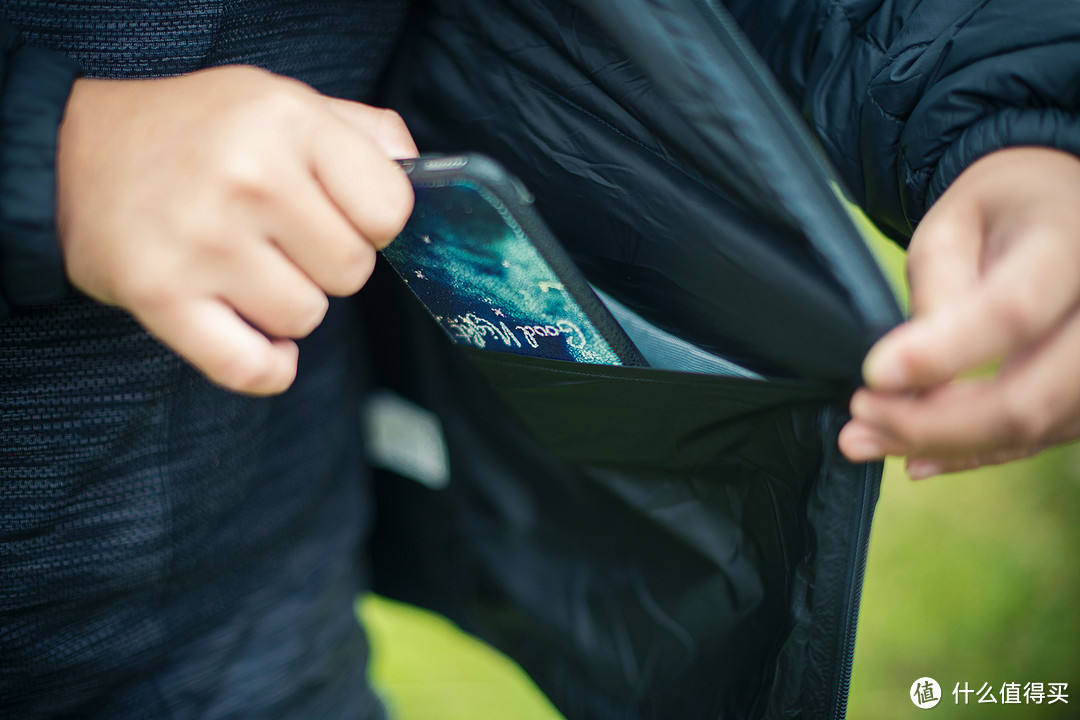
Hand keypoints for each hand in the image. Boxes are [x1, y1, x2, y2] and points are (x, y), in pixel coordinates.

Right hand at [55, 65, 415, 394]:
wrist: (74, 153)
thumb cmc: (199, 133)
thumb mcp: (283, 101)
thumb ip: (364, 133)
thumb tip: (421, 176)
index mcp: (288, 121)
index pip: (390, 210)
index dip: (377, 224)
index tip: (346, 218)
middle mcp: (248, 178)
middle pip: (352, 272)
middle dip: (330, 265)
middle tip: (286, 241)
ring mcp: (203, 241)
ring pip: (305, 320)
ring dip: (288, 308)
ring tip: (250, 270)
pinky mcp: (161, 295)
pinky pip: (250, 368)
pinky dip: (267, 367)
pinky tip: (261, 342)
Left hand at [838, 147, 1079, 477]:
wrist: (1063, 211)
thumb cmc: (1003, 211)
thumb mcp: (955, 224)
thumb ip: (939, 287)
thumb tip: (910, 375)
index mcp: (1072, 243)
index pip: (1012, 313)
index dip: (940, 354)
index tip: (873, 375)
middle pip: (1031, 396)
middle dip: (933, 423)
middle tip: (859, 420)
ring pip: (1035, 428)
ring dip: (945, 445)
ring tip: (867, 437)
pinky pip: (1042, 438)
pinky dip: (976, 453)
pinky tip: (916, 454)